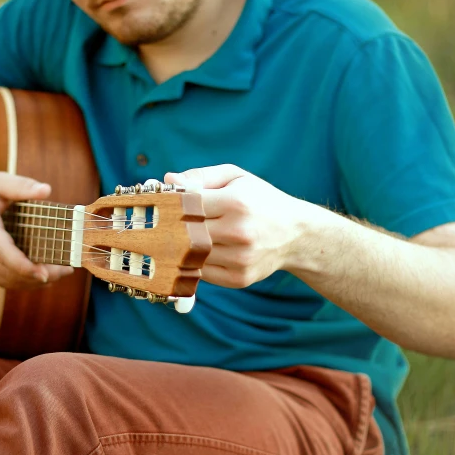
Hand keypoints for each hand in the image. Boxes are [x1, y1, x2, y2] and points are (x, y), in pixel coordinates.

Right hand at [0, 170, 73, 288]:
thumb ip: (21, 186)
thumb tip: (47, 190)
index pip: (1, 249)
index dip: (23, 265)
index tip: (45, 273)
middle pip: (6, 270)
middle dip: (37, 276)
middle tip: (65, 271)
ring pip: (3, 280)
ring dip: (31, 282)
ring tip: (58, 274)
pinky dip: (19, 282)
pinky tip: (38, 278)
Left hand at [165, 164, 307, 288]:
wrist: (296, 234)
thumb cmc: (260, 200)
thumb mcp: (236, 178)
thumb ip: (200, 176)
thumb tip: (168, 179)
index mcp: (236, 202)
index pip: (186, 204)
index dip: (168, 204)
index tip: (157, 204)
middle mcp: (238, 231)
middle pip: (184, 232)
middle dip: (169, 227)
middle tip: (158, 224)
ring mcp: (239, 258)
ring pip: (190, 254)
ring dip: (181, 247)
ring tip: (182, 236)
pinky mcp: (239, 278)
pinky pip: (201, 272)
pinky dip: (195, 263)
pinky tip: (200, 252)